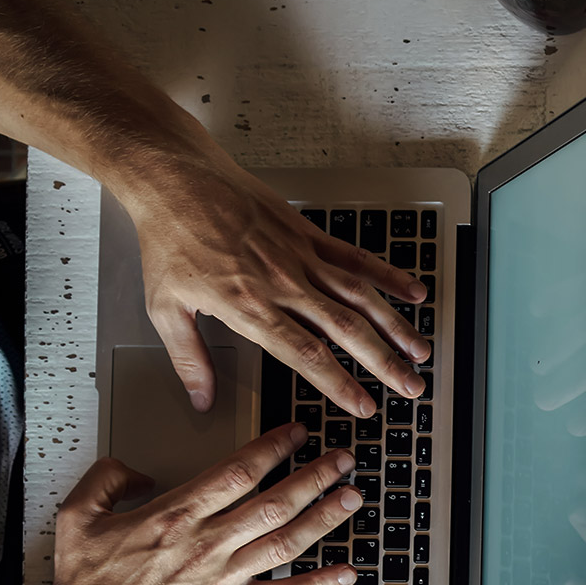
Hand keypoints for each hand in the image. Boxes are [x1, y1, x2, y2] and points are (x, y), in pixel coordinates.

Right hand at [36, 423, 361, 584]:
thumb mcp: (77, 516)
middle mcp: (205, 545)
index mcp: (173, 516)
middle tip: (343, 459)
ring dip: (324, 518)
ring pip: (286, 542)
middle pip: (274, 502)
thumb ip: (108, 479)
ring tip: (352, 497)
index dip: (273, 448)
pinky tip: (345, 573)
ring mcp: (221, 580)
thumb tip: (138, 470)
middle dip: (315, 476)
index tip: (296, 434)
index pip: (237, 472)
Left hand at [121, 157, 431, 416]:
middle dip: (384, 364)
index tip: (363, 406)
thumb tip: (200, 398)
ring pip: (360, 297)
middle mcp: (284, 284)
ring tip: (420, 351)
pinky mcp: (306, 233)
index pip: (307, 354)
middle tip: (411, 387)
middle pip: (347, 331)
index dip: (340, 384)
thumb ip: (189, 359)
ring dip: (395, 326)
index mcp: (251, 307)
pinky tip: (413, 291)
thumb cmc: (169, 238)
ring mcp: (300, 256)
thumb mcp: (165, 308)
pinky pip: (355, 256)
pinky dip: (388, 274)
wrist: (175, 178)